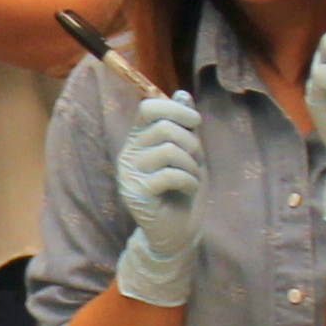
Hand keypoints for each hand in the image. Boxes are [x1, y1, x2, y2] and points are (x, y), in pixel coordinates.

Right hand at [108, 88, 206, 306]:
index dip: (175, 109)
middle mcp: (129, 153)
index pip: (149, 107)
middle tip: (196, 161)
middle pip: (165, 128)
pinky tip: (187, 191)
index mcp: (139, 139)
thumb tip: (183, 93)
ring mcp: (129, 174)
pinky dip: (188, 182)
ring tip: (192, 179)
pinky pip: (170, 174)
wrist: (176, 232)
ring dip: (192, 165)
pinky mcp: (136, 194)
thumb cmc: (182, 191)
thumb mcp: (188, 153)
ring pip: (169, 150)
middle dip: (191, 143)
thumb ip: (184, 126)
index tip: (194, 123)